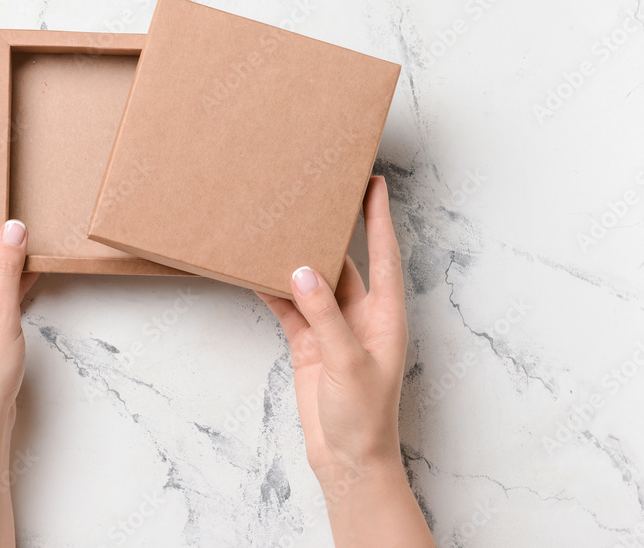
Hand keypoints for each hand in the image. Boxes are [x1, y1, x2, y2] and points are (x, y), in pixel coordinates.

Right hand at [258, 176, 432, 546]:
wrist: (347, 460)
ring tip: (280, 228)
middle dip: (332, 231)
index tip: (373, 183)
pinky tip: (258, 275)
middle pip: (345, 264)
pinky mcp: (310, 346)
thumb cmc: (365, 416)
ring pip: (313, 285)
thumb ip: (325, 315)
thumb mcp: (348, 361)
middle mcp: (360, 317)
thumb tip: (303, 272)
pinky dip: (275, 294)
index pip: (383, 255)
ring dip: (297, 261)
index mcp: (385, 315)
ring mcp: (333, 330)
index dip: (378, 218)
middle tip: (318, 195)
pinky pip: (291, 311)